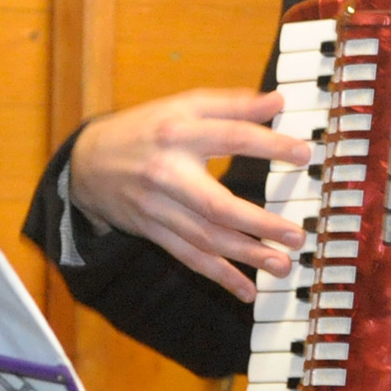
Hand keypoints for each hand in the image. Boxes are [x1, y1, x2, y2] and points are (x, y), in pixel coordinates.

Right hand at [66, 89, 309, 301]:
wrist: (86, 163)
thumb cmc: (145, 130)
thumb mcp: (183, 106)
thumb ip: (232, 104)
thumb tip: (278, 100)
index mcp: (179, 132)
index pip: (230, 137)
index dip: (268, 145)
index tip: (304, 154)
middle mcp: (168, 173)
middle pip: (216, 203)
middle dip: (258, 223)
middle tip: (295, 235)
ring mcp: (158, 207)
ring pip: (205, 238)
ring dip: (245, 256)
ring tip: (282, 265)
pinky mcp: (153, 231)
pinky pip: (189, 257)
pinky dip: (218, 276)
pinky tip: (247, 290)